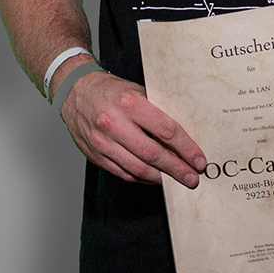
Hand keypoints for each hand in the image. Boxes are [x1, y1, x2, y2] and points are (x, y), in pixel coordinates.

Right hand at [60, 70, 205, 187]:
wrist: (75, 92)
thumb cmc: (110, 90)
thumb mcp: (137, 90)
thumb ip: (157, 111)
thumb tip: (186, 134)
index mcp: (130, 103)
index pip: (166, 130)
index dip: (186, 148)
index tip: (198, 159)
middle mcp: (115, 123)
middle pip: (154, 154)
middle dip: (177, 169)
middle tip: (192, 178)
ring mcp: (103, 142)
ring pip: (138, 168)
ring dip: (161, 178)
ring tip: (176, 182)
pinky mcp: (96, 155)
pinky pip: (124, 173)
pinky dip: (142, 179)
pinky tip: (155, 178)